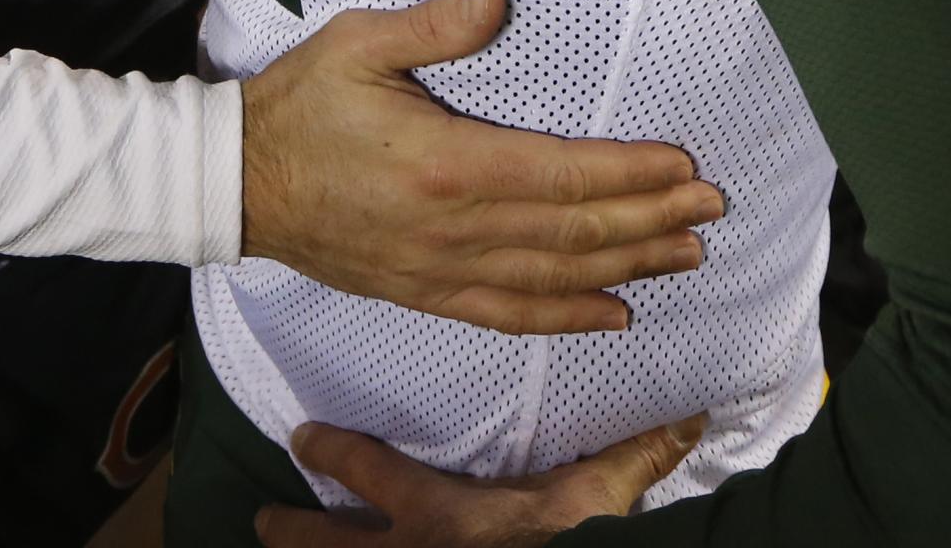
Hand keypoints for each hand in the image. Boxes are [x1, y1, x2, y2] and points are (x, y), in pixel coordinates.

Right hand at [241, 0, 724, 334]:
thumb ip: (433, 27)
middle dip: (649, 221)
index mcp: (445, 163)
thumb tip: (498, 3)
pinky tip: (613, 314)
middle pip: (573, 233)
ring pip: (552, 281)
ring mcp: (438, 270)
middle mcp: (452, 228)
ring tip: (684, 257)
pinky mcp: (423, 294)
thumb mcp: (358, 44)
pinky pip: (507, 315)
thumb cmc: (299, 103)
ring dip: (626, 269)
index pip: (562, 175)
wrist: (235, 182)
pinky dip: (566, 319)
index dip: (629, 175)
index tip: (683, 168)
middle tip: (709, 211)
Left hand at [257, 412, 707, 545]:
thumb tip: (689, 415)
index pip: (371, 471)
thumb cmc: (568, 547)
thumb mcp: (599, 507)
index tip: (304, 436)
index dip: (335, 451)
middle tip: (262, 520)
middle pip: (324, 545)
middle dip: (290, 531)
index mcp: (440, 519)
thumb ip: (634, 459)